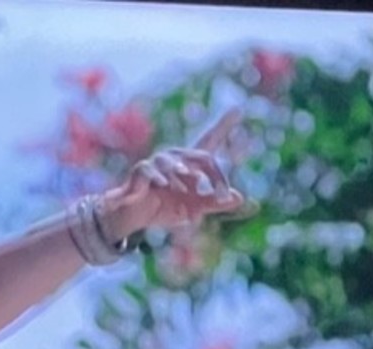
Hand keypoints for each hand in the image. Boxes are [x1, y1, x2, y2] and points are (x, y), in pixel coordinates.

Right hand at [103, 110, 246, 238]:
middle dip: (214, 176)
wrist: (132, 215)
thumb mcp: (192, 209)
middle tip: (222, 195)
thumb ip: (213, 203)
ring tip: (185, 188)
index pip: (209, 142)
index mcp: (191, 165)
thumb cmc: (162, 207)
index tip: (238, 109)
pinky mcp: (139, 173)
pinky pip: (148, 169)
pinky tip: (162, 184)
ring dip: (180, 173)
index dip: (223, 126)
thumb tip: (240, 198)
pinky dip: (156, 176)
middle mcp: (176, 159)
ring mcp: (157, 164)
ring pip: (173, 161)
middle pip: (201, 156)